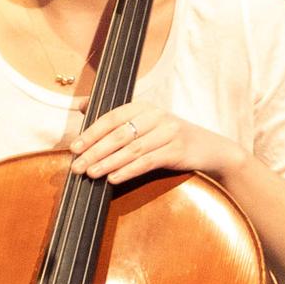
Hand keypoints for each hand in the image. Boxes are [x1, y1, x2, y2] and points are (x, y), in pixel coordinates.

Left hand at [69, 100, 242, 185]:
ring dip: (108, 162)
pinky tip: (114, 178)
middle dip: (95, 151)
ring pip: (132, 149)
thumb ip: (115, 117)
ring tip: (90, 174)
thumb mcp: (146, 123)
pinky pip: (148, 161)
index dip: (91, 132)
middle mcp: (157, 116)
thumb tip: (80, 105)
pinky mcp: (178, 150)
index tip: (74, 147)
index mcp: (145, 107)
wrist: (211, 149)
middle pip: (119, 134)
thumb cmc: (171, 138)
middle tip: (76, 166)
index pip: (112, 117)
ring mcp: (169, 132)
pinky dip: (128, 170)